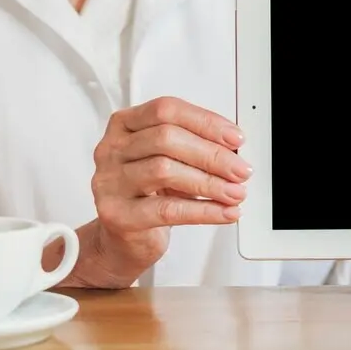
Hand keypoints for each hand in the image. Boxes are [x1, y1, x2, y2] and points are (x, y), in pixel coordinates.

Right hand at [79, 96, 251, 285]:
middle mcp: (112, 149)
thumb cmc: (147, 193)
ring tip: (235, 192)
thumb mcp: (168, 160)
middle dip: (212, 154)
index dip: (205, 122)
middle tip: (240, 170)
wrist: (122, 238)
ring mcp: (110, 181)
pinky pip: (167, 209)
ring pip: (165, 170)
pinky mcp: (117, 214)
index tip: (235, 138)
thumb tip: (233, 149)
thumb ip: (193, 146)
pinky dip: (203, 211)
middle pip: (166, 139)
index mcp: (124, 125)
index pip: (167, 110)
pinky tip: (224, 212)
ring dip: (210, 182)